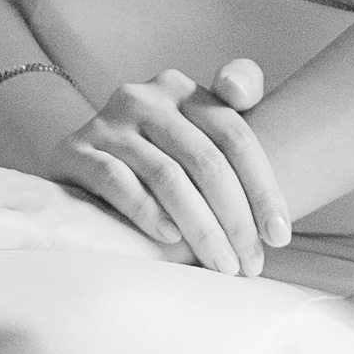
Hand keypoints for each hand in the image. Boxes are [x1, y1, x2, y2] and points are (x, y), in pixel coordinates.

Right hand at [0, 53, 291, 274]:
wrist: (78, 170)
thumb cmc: (158, 158)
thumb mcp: (198, 130)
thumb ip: (234, 103)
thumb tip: (239, 90)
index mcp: (182, 89)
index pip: (235, 137)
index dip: (263, 188)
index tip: (280, 236)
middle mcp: (144, 97)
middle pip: (206, 160)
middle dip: (236, 218)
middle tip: (250, 264)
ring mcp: (106, 122)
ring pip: (167, 176)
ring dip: (201, 228)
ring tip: (221, 264)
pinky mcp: (73, 150)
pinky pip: (117, 181)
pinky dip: (148, 213)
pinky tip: (172, 241)